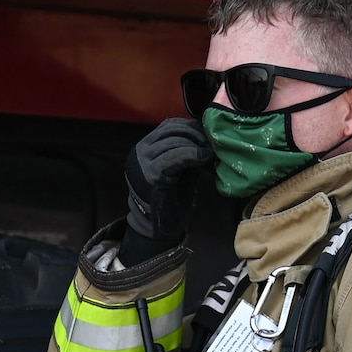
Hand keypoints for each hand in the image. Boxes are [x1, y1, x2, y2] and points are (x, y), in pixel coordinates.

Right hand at [124, 117, 214, 253]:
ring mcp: (143, 163)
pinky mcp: (152, 175)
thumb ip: (184, 150)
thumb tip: (204, 135)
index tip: (206, 134)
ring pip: (174, 141)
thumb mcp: (177, 166)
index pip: (168, 126)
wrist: (160, 225)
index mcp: (144, 148)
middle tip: (211, 143)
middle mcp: (140, 152)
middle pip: (171, 130)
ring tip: (210, 152)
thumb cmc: (171, 196)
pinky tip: (205, 159)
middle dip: (195, 134)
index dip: (190, 126)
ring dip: (196, 144)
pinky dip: (193, 155)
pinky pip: (175, 157)